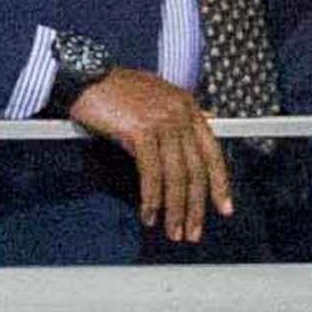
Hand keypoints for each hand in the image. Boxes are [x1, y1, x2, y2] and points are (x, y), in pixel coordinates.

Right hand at [69, 68, 233, 241]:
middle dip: (196, 206)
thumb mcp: (156, 103)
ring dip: (175, 209)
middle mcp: (181, 113)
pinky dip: (151, 199)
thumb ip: (174, 125)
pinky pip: (151, 173)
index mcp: (188, 107)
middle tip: (193, 232)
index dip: (219, 184)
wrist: (88, 79)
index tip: (224, 208)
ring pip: (176, 176)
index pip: (212, 152)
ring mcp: (162, 121)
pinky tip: (148, 214)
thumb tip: (186, 157)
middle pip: (195, 170)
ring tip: (172, 231)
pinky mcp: (141, 130)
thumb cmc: (117, 93)